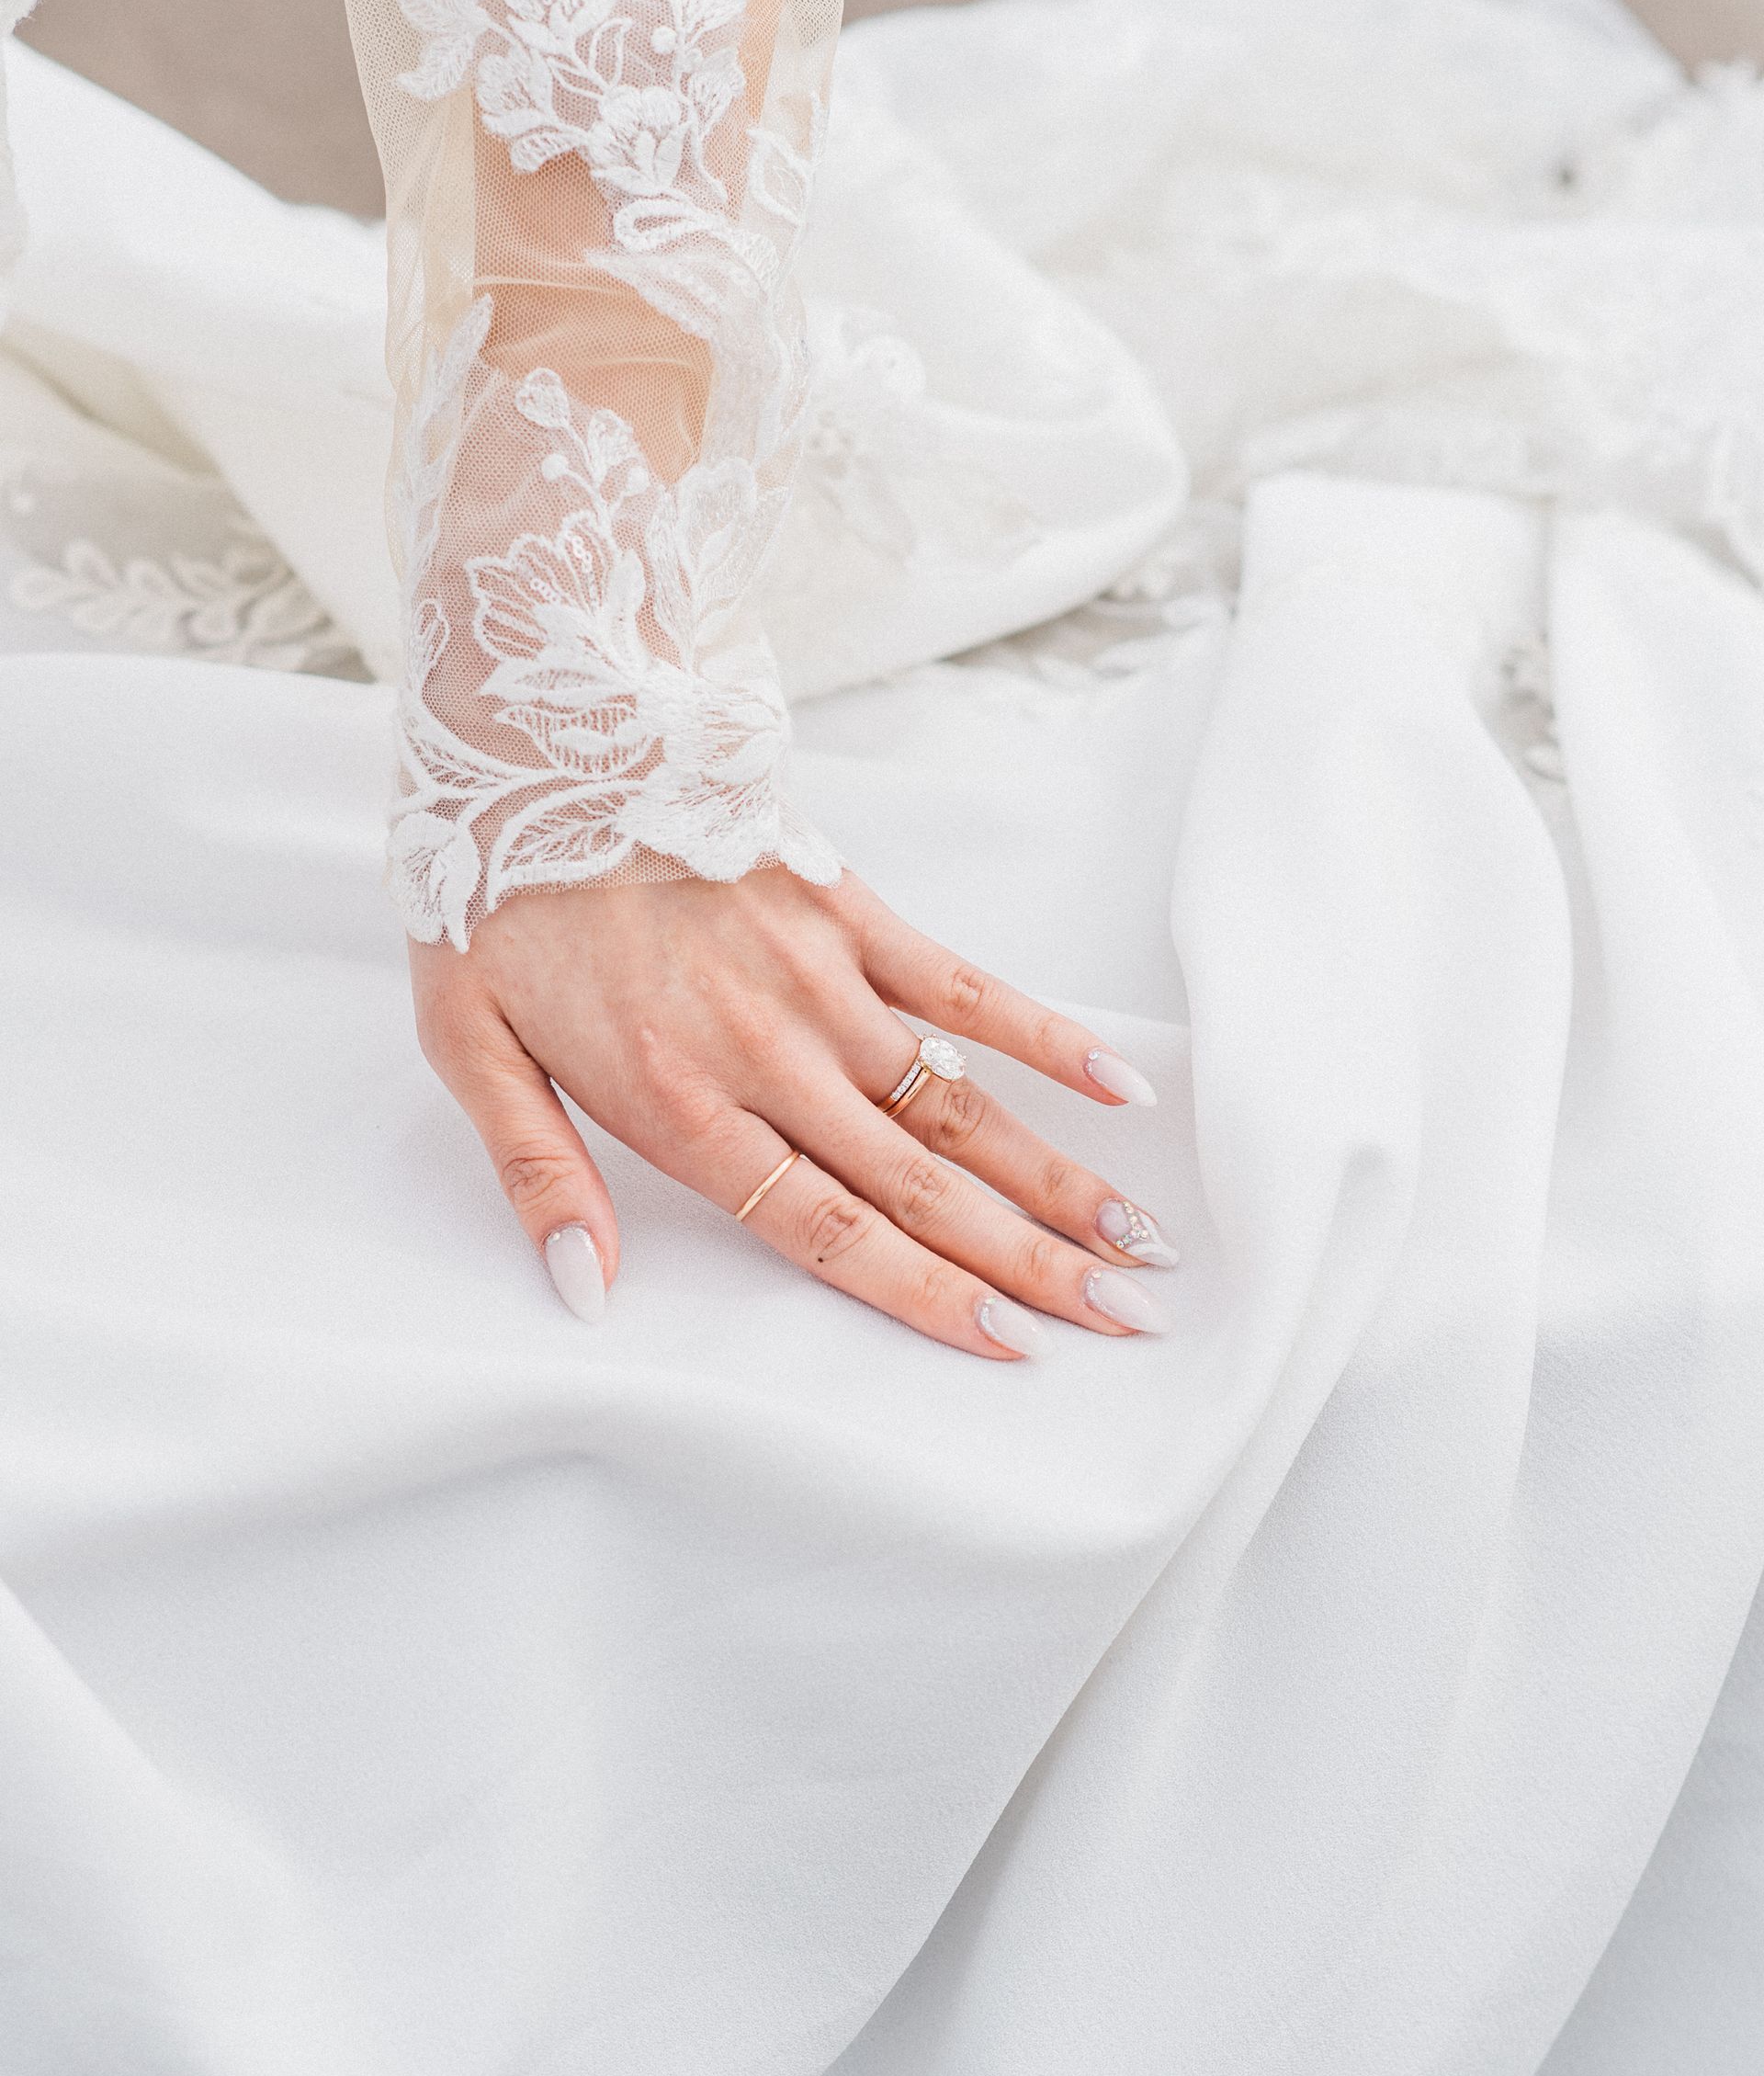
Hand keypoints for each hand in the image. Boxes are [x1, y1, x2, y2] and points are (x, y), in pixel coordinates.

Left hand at [410, 869, 1176, 1358]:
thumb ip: (535, 1175)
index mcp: (679, 1105)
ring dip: (1057, 1176)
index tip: (1014, 1342)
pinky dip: (1042, 1035)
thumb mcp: (465, 1047)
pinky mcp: (847, 910)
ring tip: (1139, 1238)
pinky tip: (1115, 1085)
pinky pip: (962, 984)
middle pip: (920, 1184)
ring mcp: (821, 981)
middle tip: (1128, 1318)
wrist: (534, 734)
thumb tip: (587, 1290)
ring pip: (958, 1104)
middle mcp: (769, 1055)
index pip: (827, 1229)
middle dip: (1032, 1260)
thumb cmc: (494, 898)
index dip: (925, 1293)